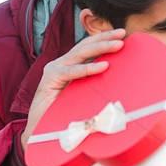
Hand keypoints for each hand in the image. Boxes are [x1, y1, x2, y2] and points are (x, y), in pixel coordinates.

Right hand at [20, 29, 126, 151]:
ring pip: (80, 53)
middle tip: (123, 33)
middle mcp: (61, 64)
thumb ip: (96, 87)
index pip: (88, 48)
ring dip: (101, 47)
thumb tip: (121, 83)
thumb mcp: (85, 97)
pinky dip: (88, 68)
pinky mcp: (50, 79)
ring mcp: (54, 69)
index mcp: (70, 67)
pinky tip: (103, 66)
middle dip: (105, 37)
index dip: (103, 39)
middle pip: (85, 46)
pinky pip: (71, 71)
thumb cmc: (64, 116)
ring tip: (118, 45)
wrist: (41, 132)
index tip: (123, 35)